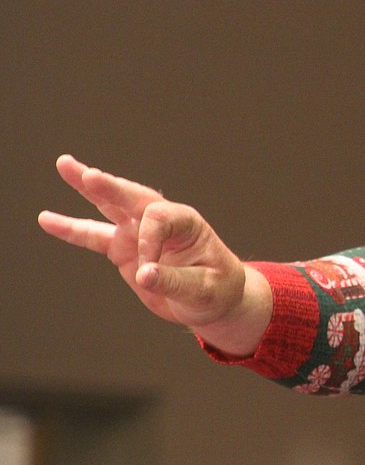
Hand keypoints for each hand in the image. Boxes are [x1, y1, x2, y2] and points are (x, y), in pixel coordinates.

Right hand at [38, 155, 270, 355]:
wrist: (214, 300)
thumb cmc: (217, 289)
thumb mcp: (203, 289)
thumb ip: (173, 281)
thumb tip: (143, 275)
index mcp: (186, 222)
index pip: (158, 218)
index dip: (148, 242)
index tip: (147, 273)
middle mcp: (161, 220)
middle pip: (133, 196)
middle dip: (111, 187)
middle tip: (88, 174)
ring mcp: (139, 232)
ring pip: (110, 206)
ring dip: (88, 187)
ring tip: (64, 164)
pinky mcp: (124, 248)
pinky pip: (93, 236)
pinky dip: (71, 228)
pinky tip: (46, 219)